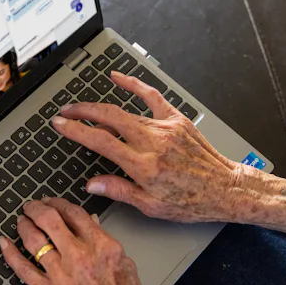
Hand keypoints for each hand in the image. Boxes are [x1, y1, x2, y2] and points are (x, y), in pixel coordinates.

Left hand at [0, 199, 211, 284]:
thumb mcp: (126, 266)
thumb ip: (105, 243)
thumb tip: (88, 224)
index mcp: (105, 247)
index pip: (75, 213)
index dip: (59, 203)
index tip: (52, 201)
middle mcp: (82, 257)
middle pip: (51, 220)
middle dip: (36, 208)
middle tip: (30, 205)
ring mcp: (64, 276)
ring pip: (34, 240)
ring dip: (23, 226)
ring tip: (20, 221)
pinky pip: (23, 269)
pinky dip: (10, 254)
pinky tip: (4, 244)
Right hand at [50, 71, 253, 223]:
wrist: (225, 189)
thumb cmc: (192, 201)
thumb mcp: (151, 206)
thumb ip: (119, 191)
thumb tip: (93, 184)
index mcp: (144, 166)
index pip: (101, 142)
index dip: (76, 131)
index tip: (60, 125)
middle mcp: (153, 143)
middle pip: (109, 118)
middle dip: (82, 112)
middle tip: (65, 112)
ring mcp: (165, 128)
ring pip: (126, 110)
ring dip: (101, 107)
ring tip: (84, 108)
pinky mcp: (177, 120)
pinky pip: (151, 96)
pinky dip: (134, 85)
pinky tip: (119, 78)